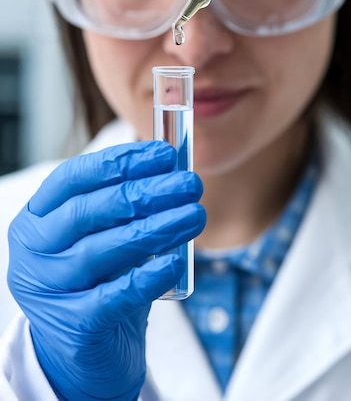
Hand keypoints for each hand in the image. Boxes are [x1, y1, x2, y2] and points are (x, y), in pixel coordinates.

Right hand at [7, 141, 205, 400]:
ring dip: (155, 229)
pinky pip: (114, 295)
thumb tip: (171, 169)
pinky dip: (147, 276)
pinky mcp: (74, 324)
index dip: (119, 161)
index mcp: (36, 219)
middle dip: (145, 192)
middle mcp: (34, 252)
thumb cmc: (95, 280)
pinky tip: (175, 262)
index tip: (163, 154)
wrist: (80, 351)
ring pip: (102, 250)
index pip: (73, 177)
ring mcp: (49, 290)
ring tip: (194, 215)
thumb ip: (124, 205)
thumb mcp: (100, 236)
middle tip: (189, 184)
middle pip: (88, 211)